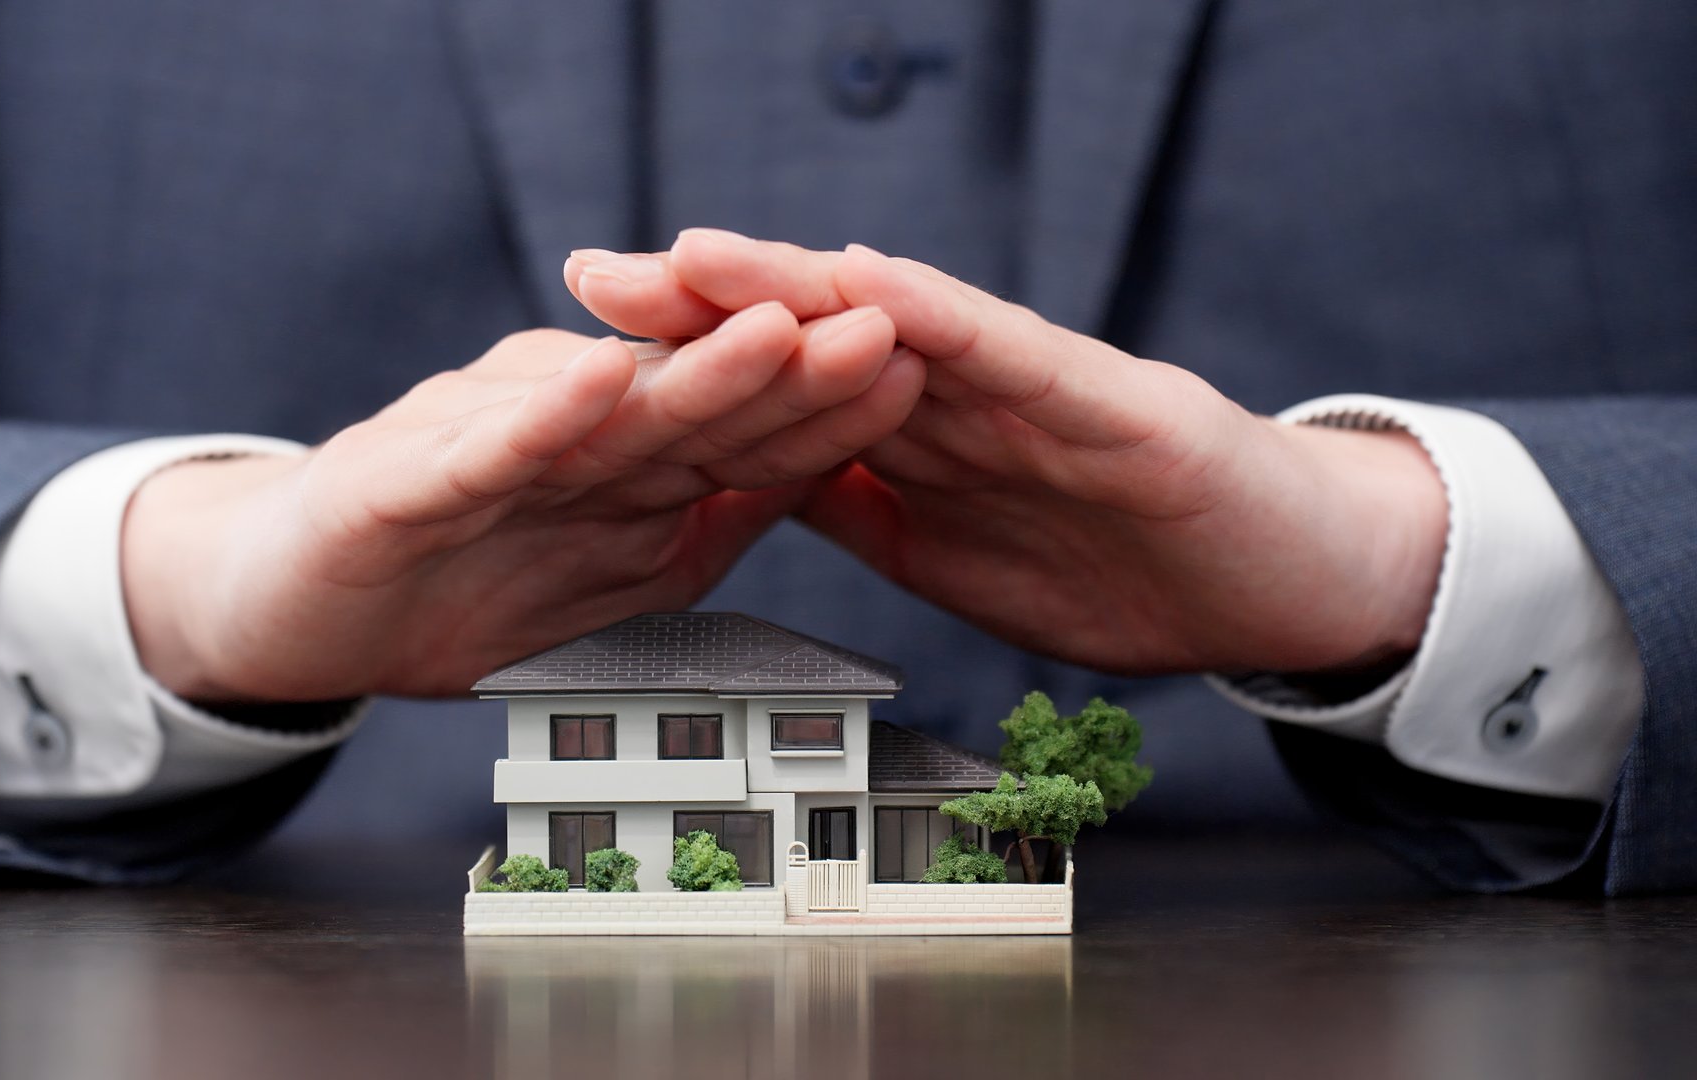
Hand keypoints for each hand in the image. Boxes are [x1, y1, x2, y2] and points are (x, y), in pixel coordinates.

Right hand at [121, 301, 923, 700]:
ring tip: (773, 330)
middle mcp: (559, 434)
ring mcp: (479, 449)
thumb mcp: (599, 576)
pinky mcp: (397, 483)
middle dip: (791, 366)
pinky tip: (586, 382)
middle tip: (884, 327)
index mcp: (616, 461)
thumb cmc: (448, 584)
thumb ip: (698, 529)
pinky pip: (476, 451)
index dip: (827, 407)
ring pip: (600, 409)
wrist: (289, 609)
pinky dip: (534, 420)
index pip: (738, 431)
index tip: (922, 377)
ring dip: (689, 372)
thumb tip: (814, 491)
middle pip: (690, 400)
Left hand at [567, 232, 1447, 675]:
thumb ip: (867, 509)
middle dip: (704, 304)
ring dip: (794, 286)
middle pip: (818, 331)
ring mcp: (1034, 389)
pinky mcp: (1109, 401)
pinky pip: (1009, 351)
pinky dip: (932, 316)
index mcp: (923, 435)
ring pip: (896, 322)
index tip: (583, 349)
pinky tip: (860, 282)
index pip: (790, 385)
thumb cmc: (1133, 569)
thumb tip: (755, 482)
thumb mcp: (958, 558)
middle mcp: (963, 392)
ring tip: (693, 256)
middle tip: (593, 275)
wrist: (1290, 584)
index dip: (688, 364)